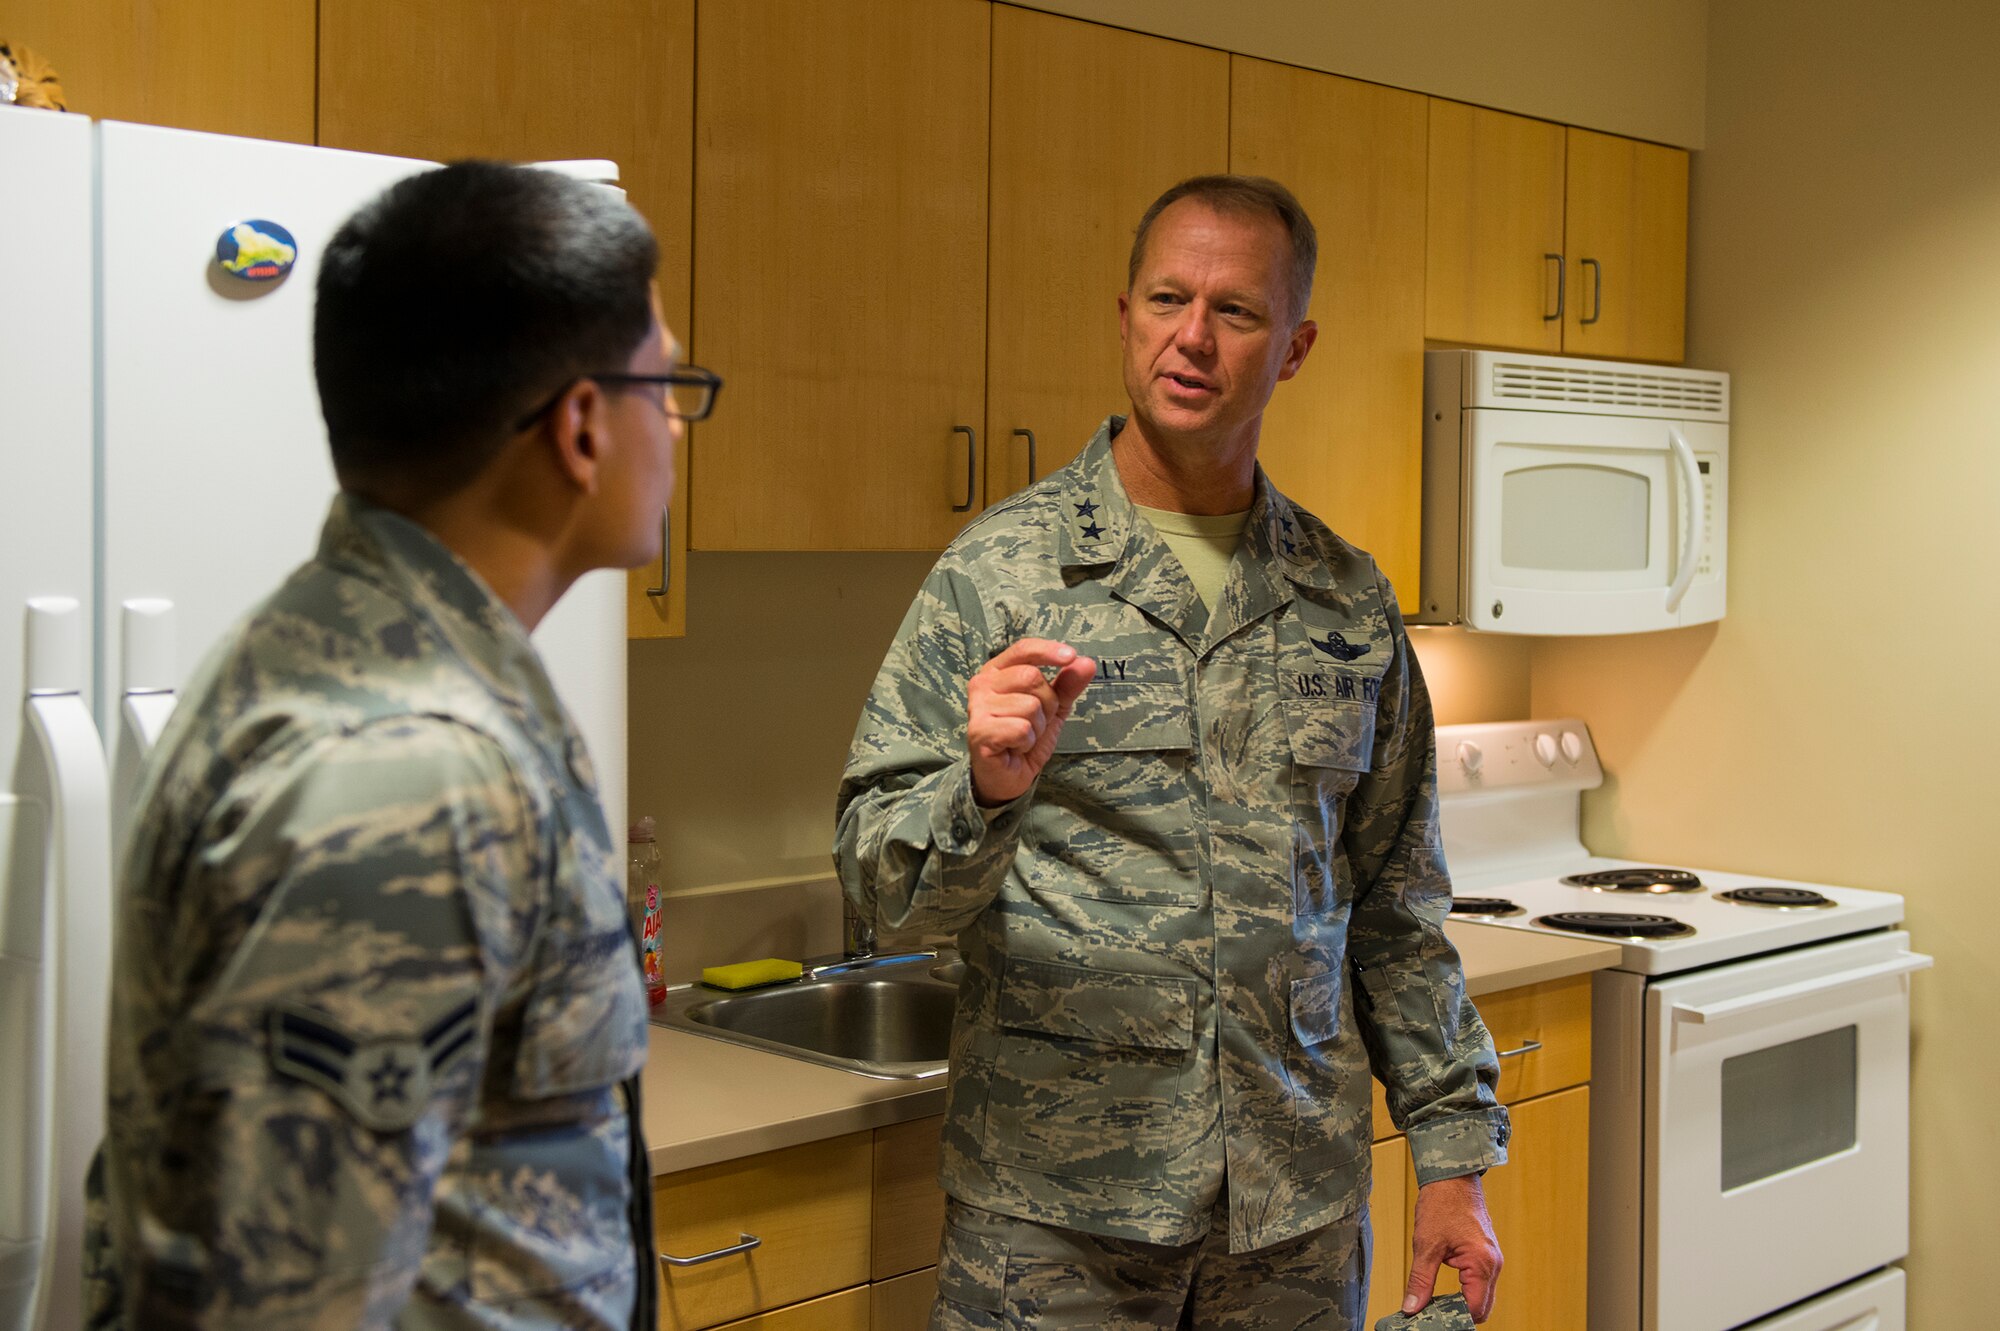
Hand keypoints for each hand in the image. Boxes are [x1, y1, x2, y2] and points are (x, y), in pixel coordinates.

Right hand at [965, 639, 1094, 805]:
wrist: (1007, 775)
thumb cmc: (1024, 736)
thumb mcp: (1052, 707)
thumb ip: (1067, 685)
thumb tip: (1087, 663)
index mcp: (997, 671)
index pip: (1024, 650)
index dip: (1048, 650)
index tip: (1071, 656)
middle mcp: (982, 684)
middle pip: (1032, 677)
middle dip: (1047, 704)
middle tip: (1037, 722)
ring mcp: (977, 708)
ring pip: (1030, 705)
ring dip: (1037, 727)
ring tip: (1024, 737)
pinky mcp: (979, 732)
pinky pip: (1021, 728)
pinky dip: (1027, 742)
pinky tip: (1016, 747)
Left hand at [1405, 1174, 1501, 1321]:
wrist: (1452, 1177)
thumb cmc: (1442, 1203)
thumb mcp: (1426, 1244)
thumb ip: (1420, 1280)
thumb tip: (1412, 1307)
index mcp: (1482, 1263)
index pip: (1474, 1309)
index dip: (1454, 1318)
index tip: (1433, 1319)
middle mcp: (1493, 1264)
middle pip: (1482, 1307)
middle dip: (1460, 1314)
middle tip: (1434, 1315)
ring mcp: (1492, 1259)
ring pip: (1482, 1296)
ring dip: (1462, 1302)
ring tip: (1436, 1303)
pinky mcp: (1486, 1254)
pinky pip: (1480, 1282)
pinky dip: (1465, 1290)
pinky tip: (1446, 1289)